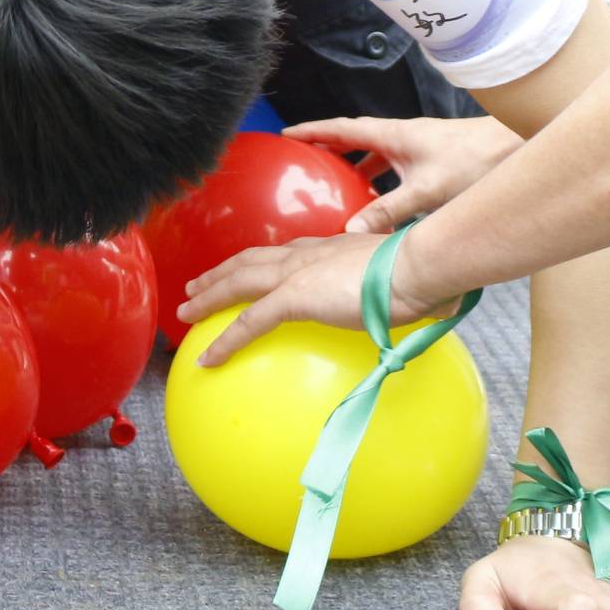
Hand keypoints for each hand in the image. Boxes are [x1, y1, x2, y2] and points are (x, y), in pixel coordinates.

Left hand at [176, 229, 453, 366]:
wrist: (420, 266)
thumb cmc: (424, 274)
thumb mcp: (403, 281)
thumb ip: (395, 293)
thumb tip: (421, 309)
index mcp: (329, 249)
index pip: (284, 254)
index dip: (260, 262)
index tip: (245, 269)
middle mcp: (307, 255)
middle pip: (250, 260)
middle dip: (220, 273)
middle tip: (196, 287)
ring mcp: (297, 273)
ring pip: (238, 283)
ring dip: (208, 297)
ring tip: (184, 312)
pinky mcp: (294, 296)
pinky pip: (249, 322)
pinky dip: (224, 340)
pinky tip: (207, 359)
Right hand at [286, 115, 520, 232]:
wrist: (517, 149)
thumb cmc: (475, 161)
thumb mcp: (426, 191)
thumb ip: (388, 211)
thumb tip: (351, 232)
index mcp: (394, 135)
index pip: (343, 128)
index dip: (314, 131)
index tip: (288, 134)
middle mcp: (402, 138)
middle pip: (356, 140)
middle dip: (329, 150)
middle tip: (304, 163)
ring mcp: (417, 150)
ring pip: (377, 157)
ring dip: (356, 169)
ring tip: (336, 189)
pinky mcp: (431, 163)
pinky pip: (395, 170)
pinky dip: (381, 184)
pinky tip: (381, 206)